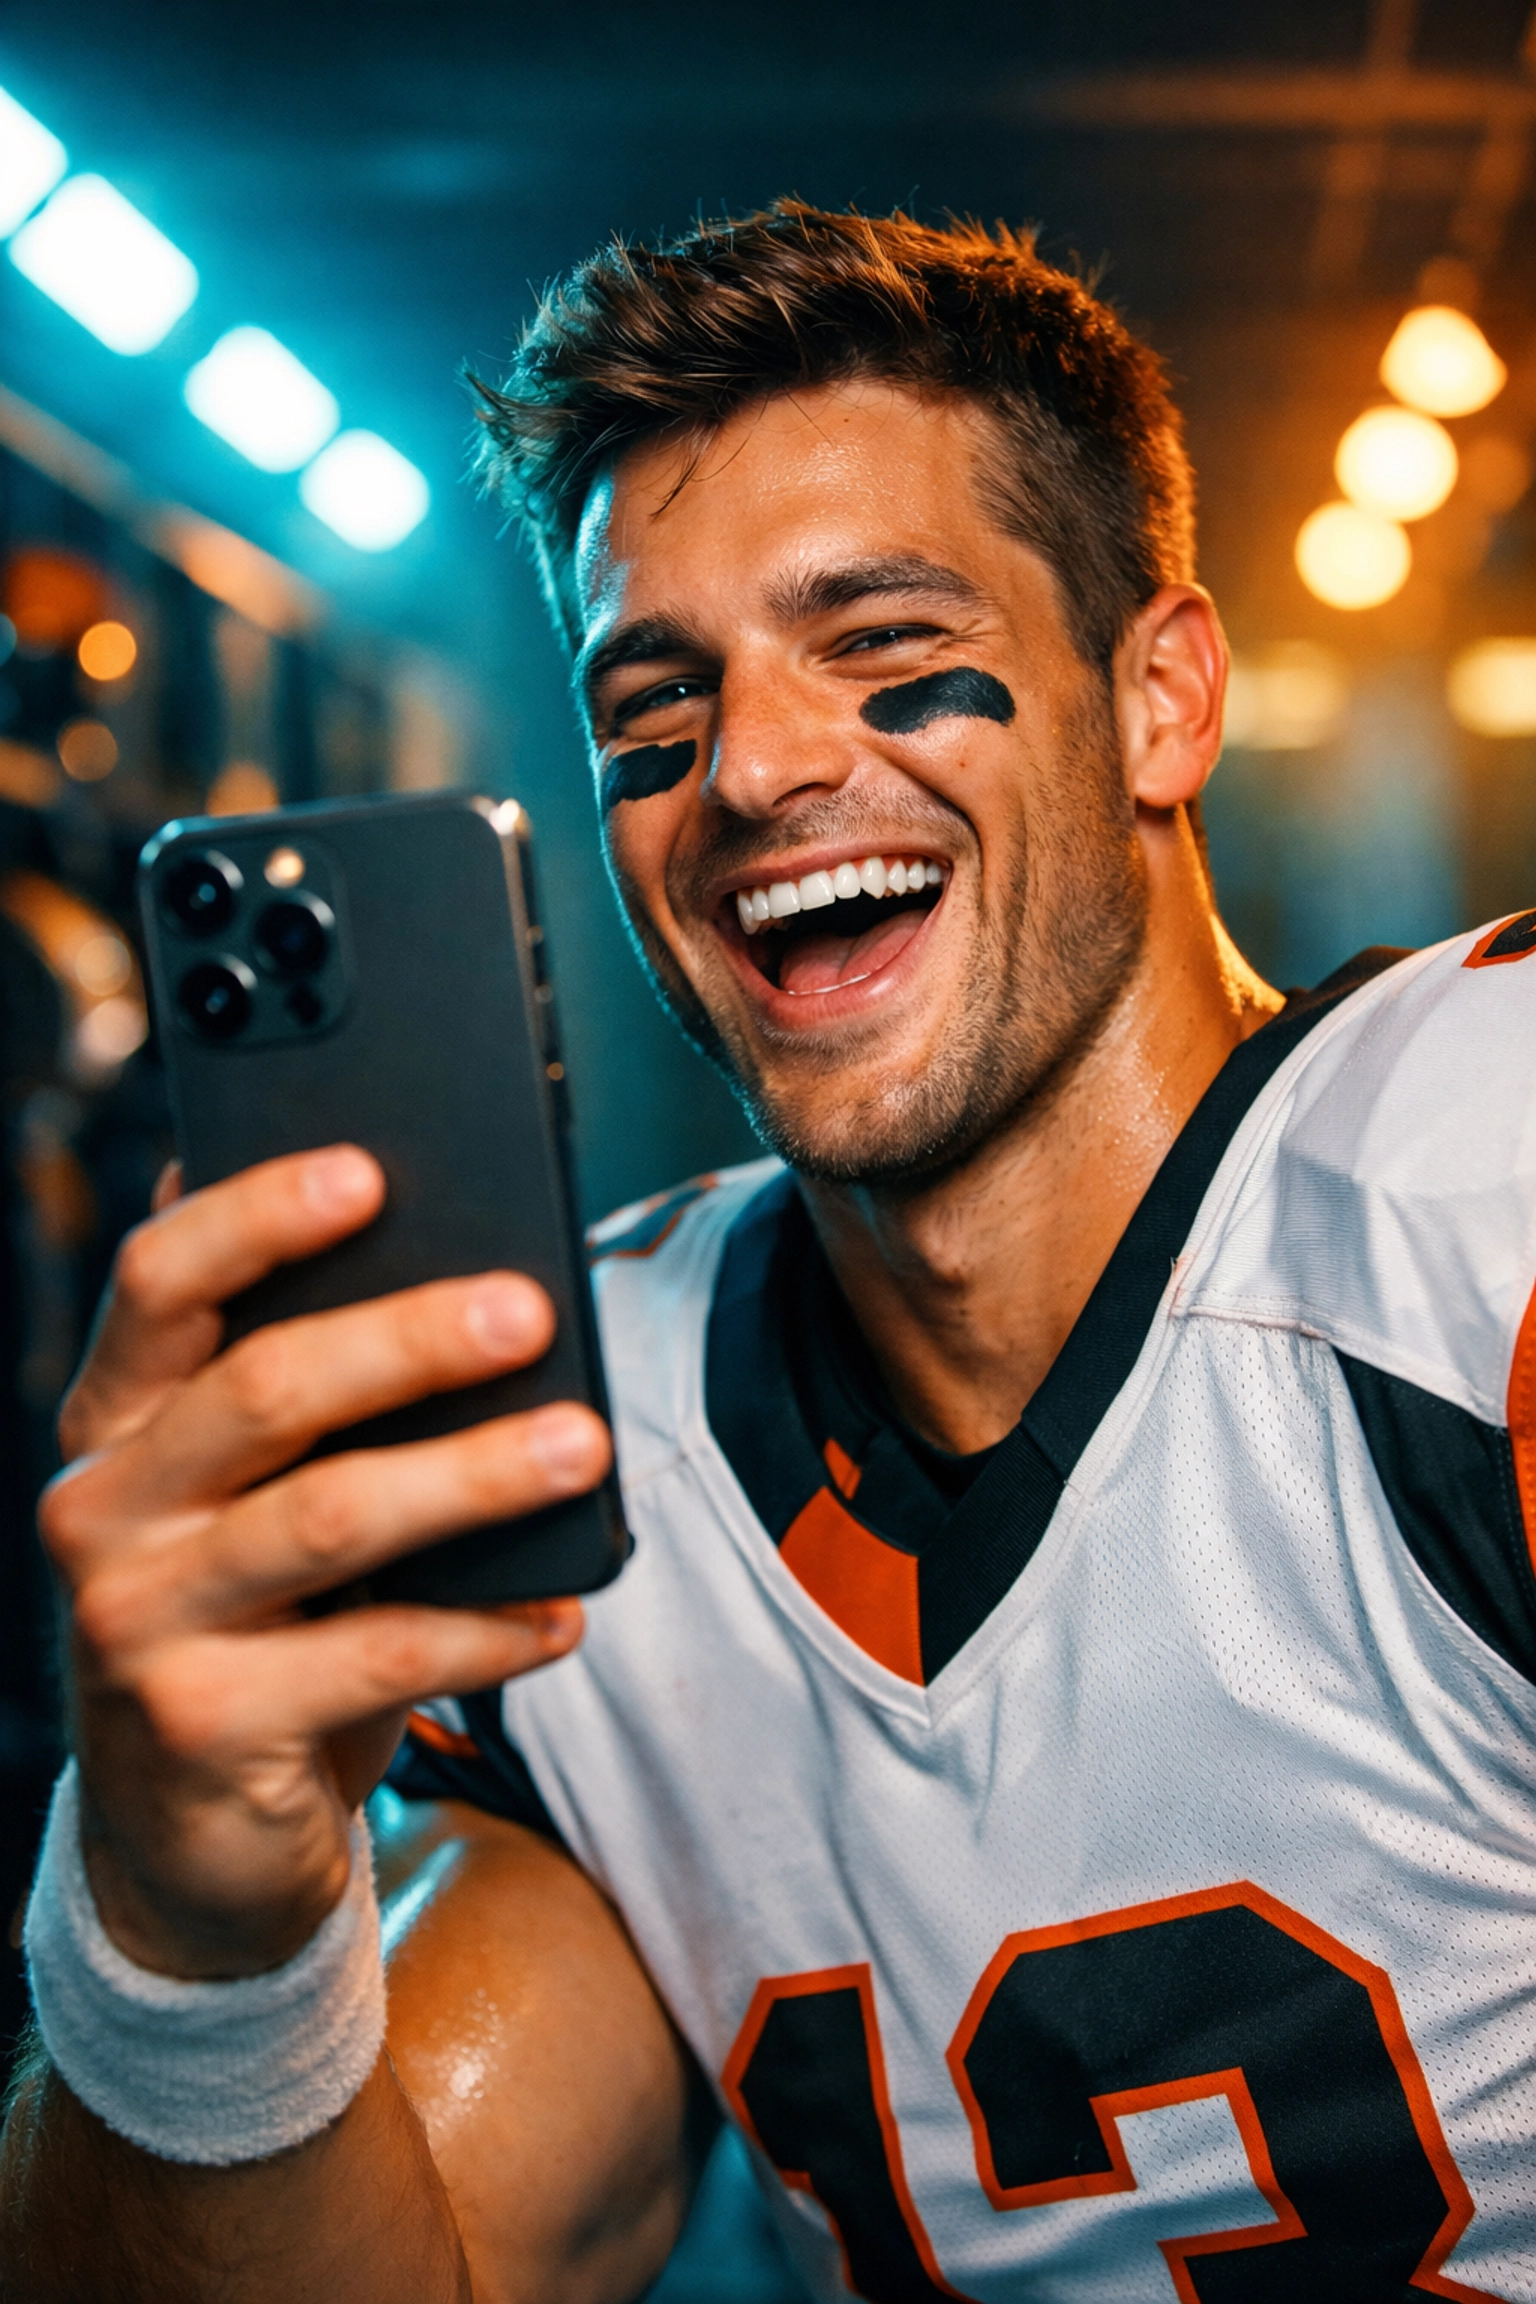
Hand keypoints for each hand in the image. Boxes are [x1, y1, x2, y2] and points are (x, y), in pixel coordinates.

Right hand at [43, 1145, 609, 1982]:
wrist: (188, 1839)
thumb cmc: (254, 1621)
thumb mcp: (248, 1496)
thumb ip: (301, 1390)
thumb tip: (453, 1258)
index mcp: (117, 1418)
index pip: (159, 1280)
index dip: (257, 1216)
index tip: (368, 1170)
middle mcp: (102, 1508)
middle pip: (260, 1389)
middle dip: (407, 1340)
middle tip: (530, 1311)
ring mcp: (136, 1624)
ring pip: (327, 1519)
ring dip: (471, 1475)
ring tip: (584, 1445)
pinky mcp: (199, 1730)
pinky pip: (373, 1658)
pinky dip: (483, 1631)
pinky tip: (561, 1612)